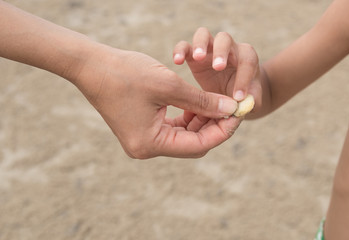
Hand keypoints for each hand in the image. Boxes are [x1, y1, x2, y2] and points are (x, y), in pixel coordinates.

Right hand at [72, 45, 240, 158]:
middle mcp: (146, 148)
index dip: (222, 131)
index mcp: (150, 144)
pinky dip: (188, 118)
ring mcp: (143, 140)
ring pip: (184, 137)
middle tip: (232, 107)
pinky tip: (199, 103)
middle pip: (192, 144)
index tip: (239, 114)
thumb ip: (202, 101)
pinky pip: (172, 129)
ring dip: (202, 121)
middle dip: (214, 126)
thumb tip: (231, 109)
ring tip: (217, 103)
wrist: (91, 66)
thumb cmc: (125, 73)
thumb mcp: (169, 86)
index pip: (198, 146)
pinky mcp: (142, 129)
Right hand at [173, 27, 261, 112]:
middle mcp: (228, 48)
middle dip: (221, 52)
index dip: (243, 78)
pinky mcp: (192, 55)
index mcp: (246, 57)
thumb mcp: (250, 101)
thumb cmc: (241, 95)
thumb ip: (251, 102)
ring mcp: (208, 48)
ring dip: (200, 44)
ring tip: (198, 58)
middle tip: (218, 67)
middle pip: (225, 39)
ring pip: (204, 34)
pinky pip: (184, 46)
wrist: (229, 92)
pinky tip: (177, 62)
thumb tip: (243, 106)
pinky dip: (180, 50)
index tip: (238, 97)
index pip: (247, 62)